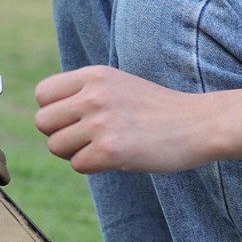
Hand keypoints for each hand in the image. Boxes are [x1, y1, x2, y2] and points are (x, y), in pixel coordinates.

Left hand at [34, 66, 209, 173]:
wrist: (199, 124)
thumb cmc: (157, 109)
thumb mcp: (117, 85)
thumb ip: (84, 93)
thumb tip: (46, 117)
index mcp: (93, 75)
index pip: (42, 95)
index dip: (54, 112)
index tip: (76, 120)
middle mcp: (93, 95)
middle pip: (43, 122)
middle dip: (61, 135)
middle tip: (88, 139)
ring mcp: (101, 122)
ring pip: (56, 146)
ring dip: (76, 153)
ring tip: (105, 147)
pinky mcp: (110, 150)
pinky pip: (77, 165)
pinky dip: (93, 167)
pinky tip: (117, 158)